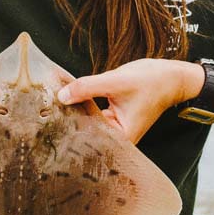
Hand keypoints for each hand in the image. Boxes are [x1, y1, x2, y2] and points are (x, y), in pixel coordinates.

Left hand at [57, 58, 200, 143]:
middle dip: (66, 118)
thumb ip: (87, 87)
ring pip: (86, 120)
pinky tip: (64, 95)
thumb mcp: (116, 82)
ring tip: (49, 102)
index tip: (46, 118)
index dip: (66, 126)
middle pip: (84, 131)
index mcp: (120, 139)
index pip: (86, 136)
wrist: (171, 76)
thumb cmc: (151, 82)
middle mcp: (116, 138)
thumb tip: (61, 96)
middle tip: (42, 109)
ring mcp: (113, 128)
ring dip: (71, 110)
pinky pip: (91, 112)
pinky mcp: (111, 117)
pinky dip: (80, 103)